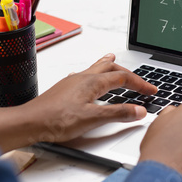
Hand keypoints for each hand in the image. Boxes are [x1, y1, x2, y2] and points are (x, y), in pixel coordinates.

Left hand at [0, 54, 153, 151]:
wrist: (30, 122)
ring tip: (113, 60)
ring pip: (95, 69)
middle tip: (139, 80)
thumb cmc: (56, 120)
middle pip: (110, 69)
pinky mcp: (64, 89)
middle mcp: (83, 78)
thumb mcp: (93, 118)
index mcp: (93, 82)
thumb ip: (117, 113)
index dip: (140, 84)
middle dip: (127, 73)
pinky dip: (93, 73)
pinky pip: (84, 75)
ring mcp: (72, 82)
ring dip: (109, 66)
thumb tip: (139, 110)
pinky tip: (87, 78)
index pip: (123, 79)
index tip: (151, 91)